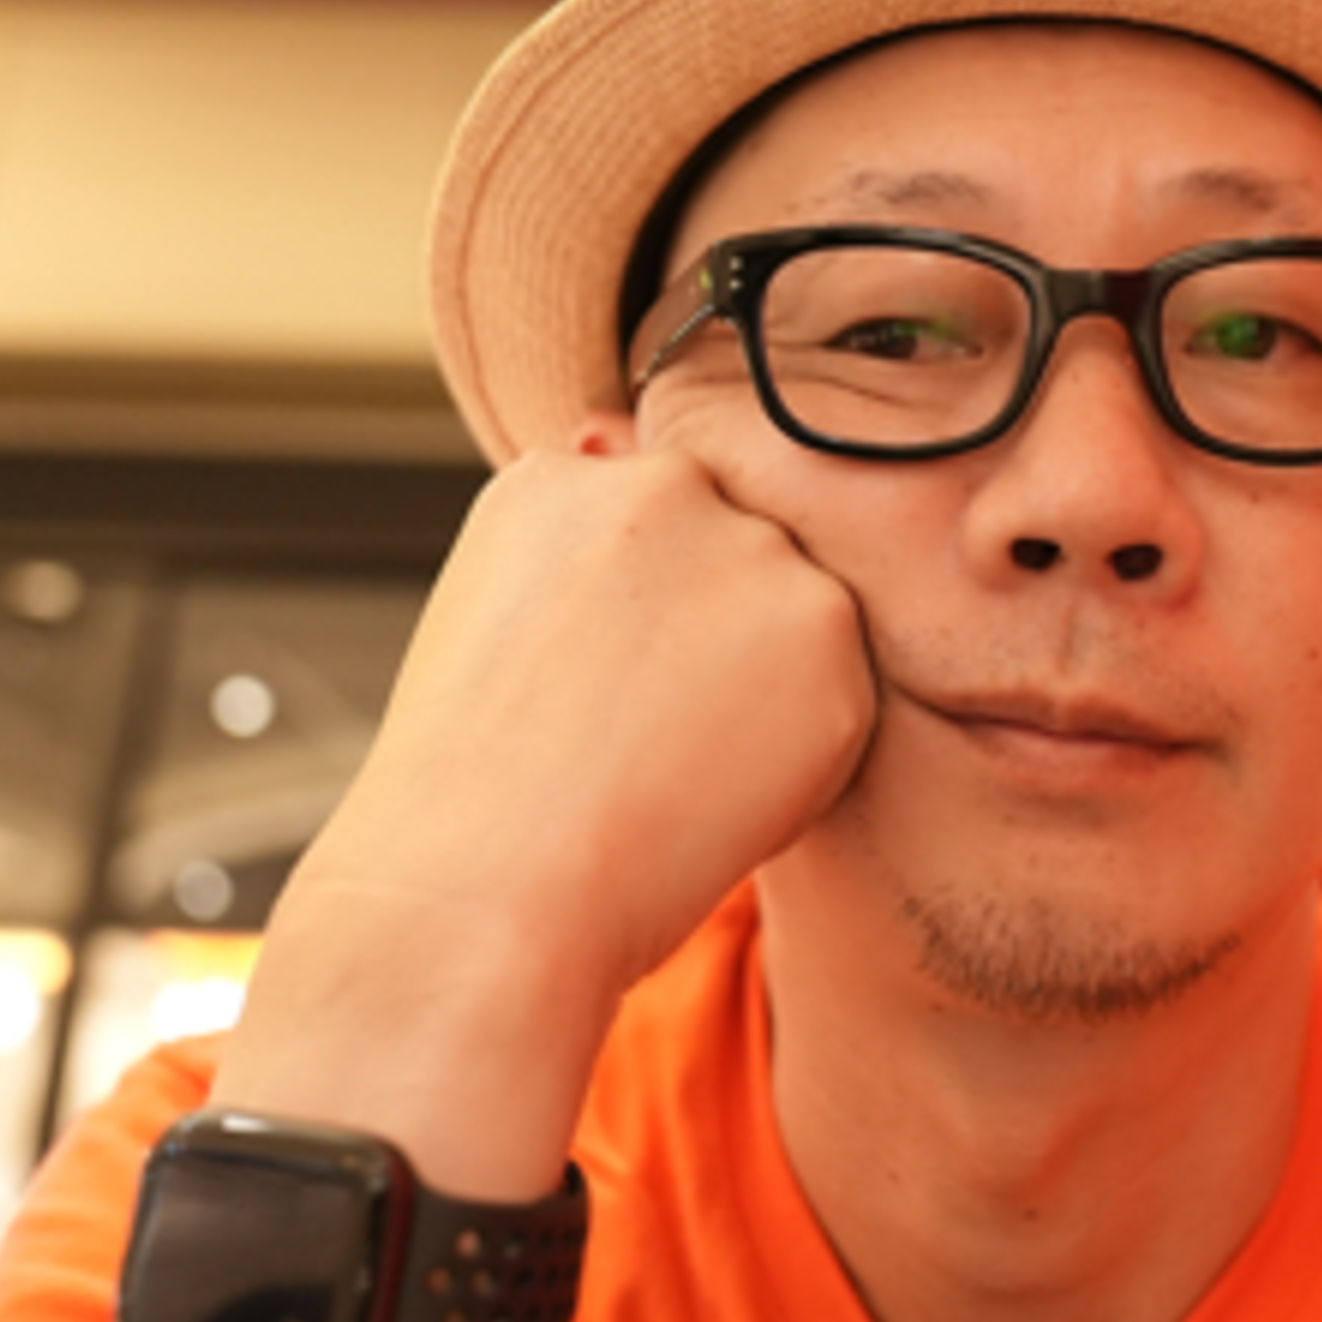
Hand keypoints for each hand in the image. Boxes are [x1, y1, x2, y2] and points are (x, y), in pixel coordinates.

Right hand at [215, 441, 875, 1184]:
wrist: (488, 890)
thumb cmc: (477, 787)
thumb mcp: (493, 616)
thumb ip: (577, 527)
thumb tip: (614, 431)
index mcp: (563, 478)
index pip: (656, 526)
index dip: (643, 627)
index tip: (599, 695)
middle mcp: (666, 486)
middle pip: (739, 559)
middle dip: (710, 645)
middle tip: (636, 739)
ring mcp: (755, 553)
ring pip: (799, 621)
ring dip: (763, 692)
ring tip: (666, 765)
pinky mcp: (829, 634)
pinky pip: (844, 696)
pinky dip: (804, 755)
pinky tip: (714, 791)